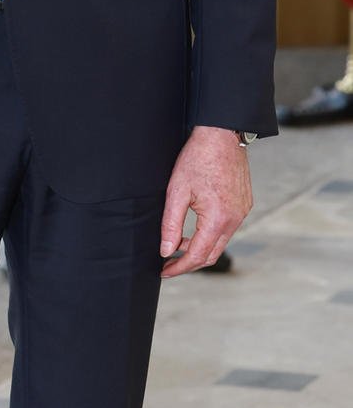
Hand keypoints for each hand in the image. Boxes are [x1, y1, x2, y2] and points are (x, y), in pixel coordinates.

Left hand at [159, 126, 253, 276]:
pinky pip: (227, 228)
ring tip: (176, 244)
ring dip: (198, 247)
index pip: (197, 256)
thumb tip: (166, 251)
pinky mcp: (244, 204)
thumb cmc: (197, 159)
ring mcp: (242, 212)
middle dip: (188, 263)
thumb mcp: (176, 192)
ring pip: (220, 242)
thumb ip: (170, 225)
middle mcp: (235, 219)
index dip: (178, 268)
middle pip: (211, 254)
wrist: (222, 135)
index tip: (163, 271)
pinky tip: (193, 228)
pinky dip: (209, 234)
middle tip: (168, 263)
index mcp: (218, 219)